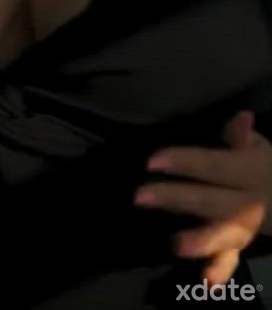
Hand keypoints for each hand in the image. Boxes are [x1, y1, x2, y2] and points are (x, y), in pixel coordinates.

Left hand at [133, 110, 271, 285]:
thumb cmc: (259, 164)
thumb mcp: (256, 146)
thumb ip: (242, 136)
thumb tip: (241, 117)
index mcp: (250, 171)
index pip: (215, 165)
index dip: (185, 162)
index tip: (151, 162)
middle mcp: (248, 202)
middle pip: (211, 200)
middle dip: (176, 198)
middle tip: (140, 196)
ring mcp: (244, 226)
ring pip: (224, 234)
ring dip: (201, 240)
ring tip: (176, 244)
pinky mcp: (239, 244)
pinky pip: (232, 259)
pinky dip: (219, 271)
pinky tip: (205, 282)